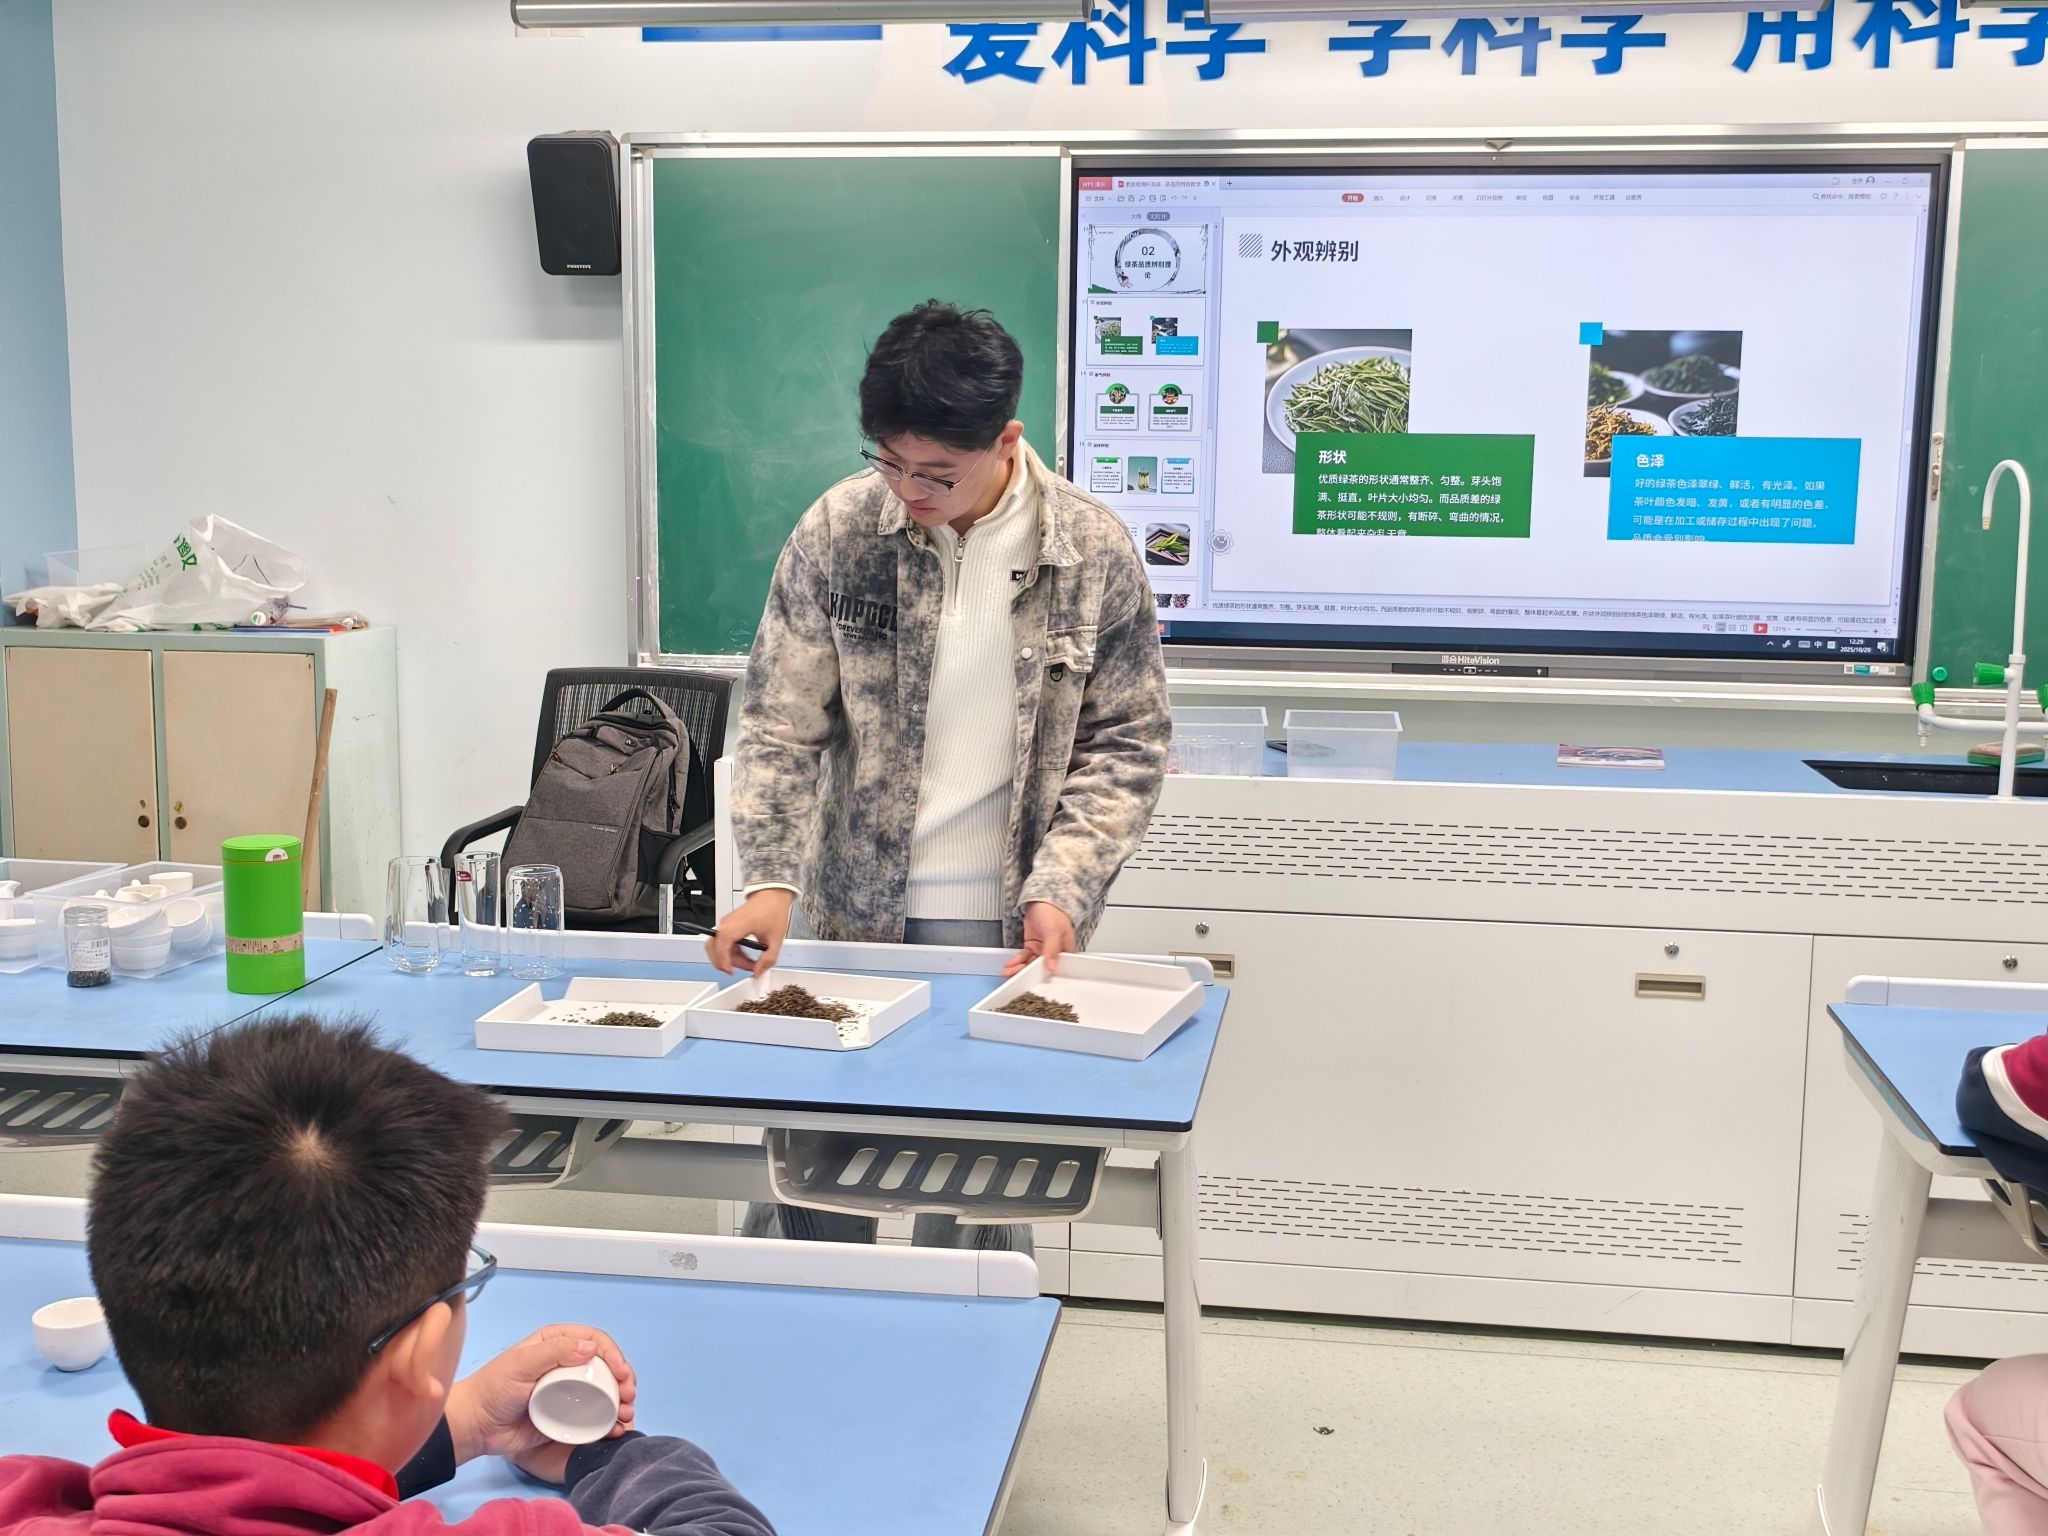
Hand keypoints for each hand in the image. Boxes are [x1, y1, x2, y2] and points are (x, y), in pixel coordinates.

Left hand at [445, 1326, 636, 1469]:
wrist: (476, 1427)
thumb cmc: (493, 1389)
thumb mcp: (521, 1364)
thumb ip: (553, 1352)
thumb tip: (592, 1348)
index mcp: (556, 1343)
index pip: (595, 1341)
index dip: (614, 1355)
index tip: (622, 1374)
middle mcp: (567, 1364)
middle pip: (606, 1366)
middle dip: (624, 1379)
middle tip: (629, 1397)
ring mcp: (568, 1390)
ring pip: (605, 1390)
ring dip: (622, 1401)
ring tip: (626, 1415)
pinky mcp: (567, 1415)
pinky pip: (595, 1414)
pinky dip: (610, 1420)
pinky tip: (616, 1428)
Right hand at [710, 889, 793, 974]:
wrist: (773, 896)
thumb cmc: (773, 910)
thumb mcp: (775, 939)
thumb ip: (768, 959)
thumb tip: (758, 972)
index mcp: (736, 925)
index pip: (722, 946)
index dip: (724, 961)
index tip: (731, 971)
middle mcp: (727, 924)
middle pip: (713, 948)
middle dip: (724, 962)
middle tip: (738, 970)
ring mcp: (726, 924)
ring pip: (716, 946)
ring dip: (727, 958)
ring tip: (746, 963)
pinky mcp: (728, 925)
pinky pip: (722, 942)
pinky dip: (730, 952)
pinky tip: (743, 956)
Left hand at [1004, 902, 1074, 977]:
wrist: (1040, 898)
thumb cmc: (1053, 911)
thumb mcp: (1054, 930)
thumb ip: (1052, 949)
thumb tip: (1051, 966)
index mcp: (1065, 951)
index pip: (1056, 968)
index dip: (1043, 976)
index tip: (1031, 981)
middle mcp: (1054, 953)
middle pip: (1040, 968)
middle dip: (1027, 974)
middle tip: (1015, 979)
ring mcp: (1042, 949)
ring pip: (1030, 964)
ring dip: (1019, 968)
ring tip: (1009, 972)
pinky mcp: (1032, 945)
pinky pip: (1024, 956)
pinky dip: (1016, 961)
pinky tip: (1010, 965)